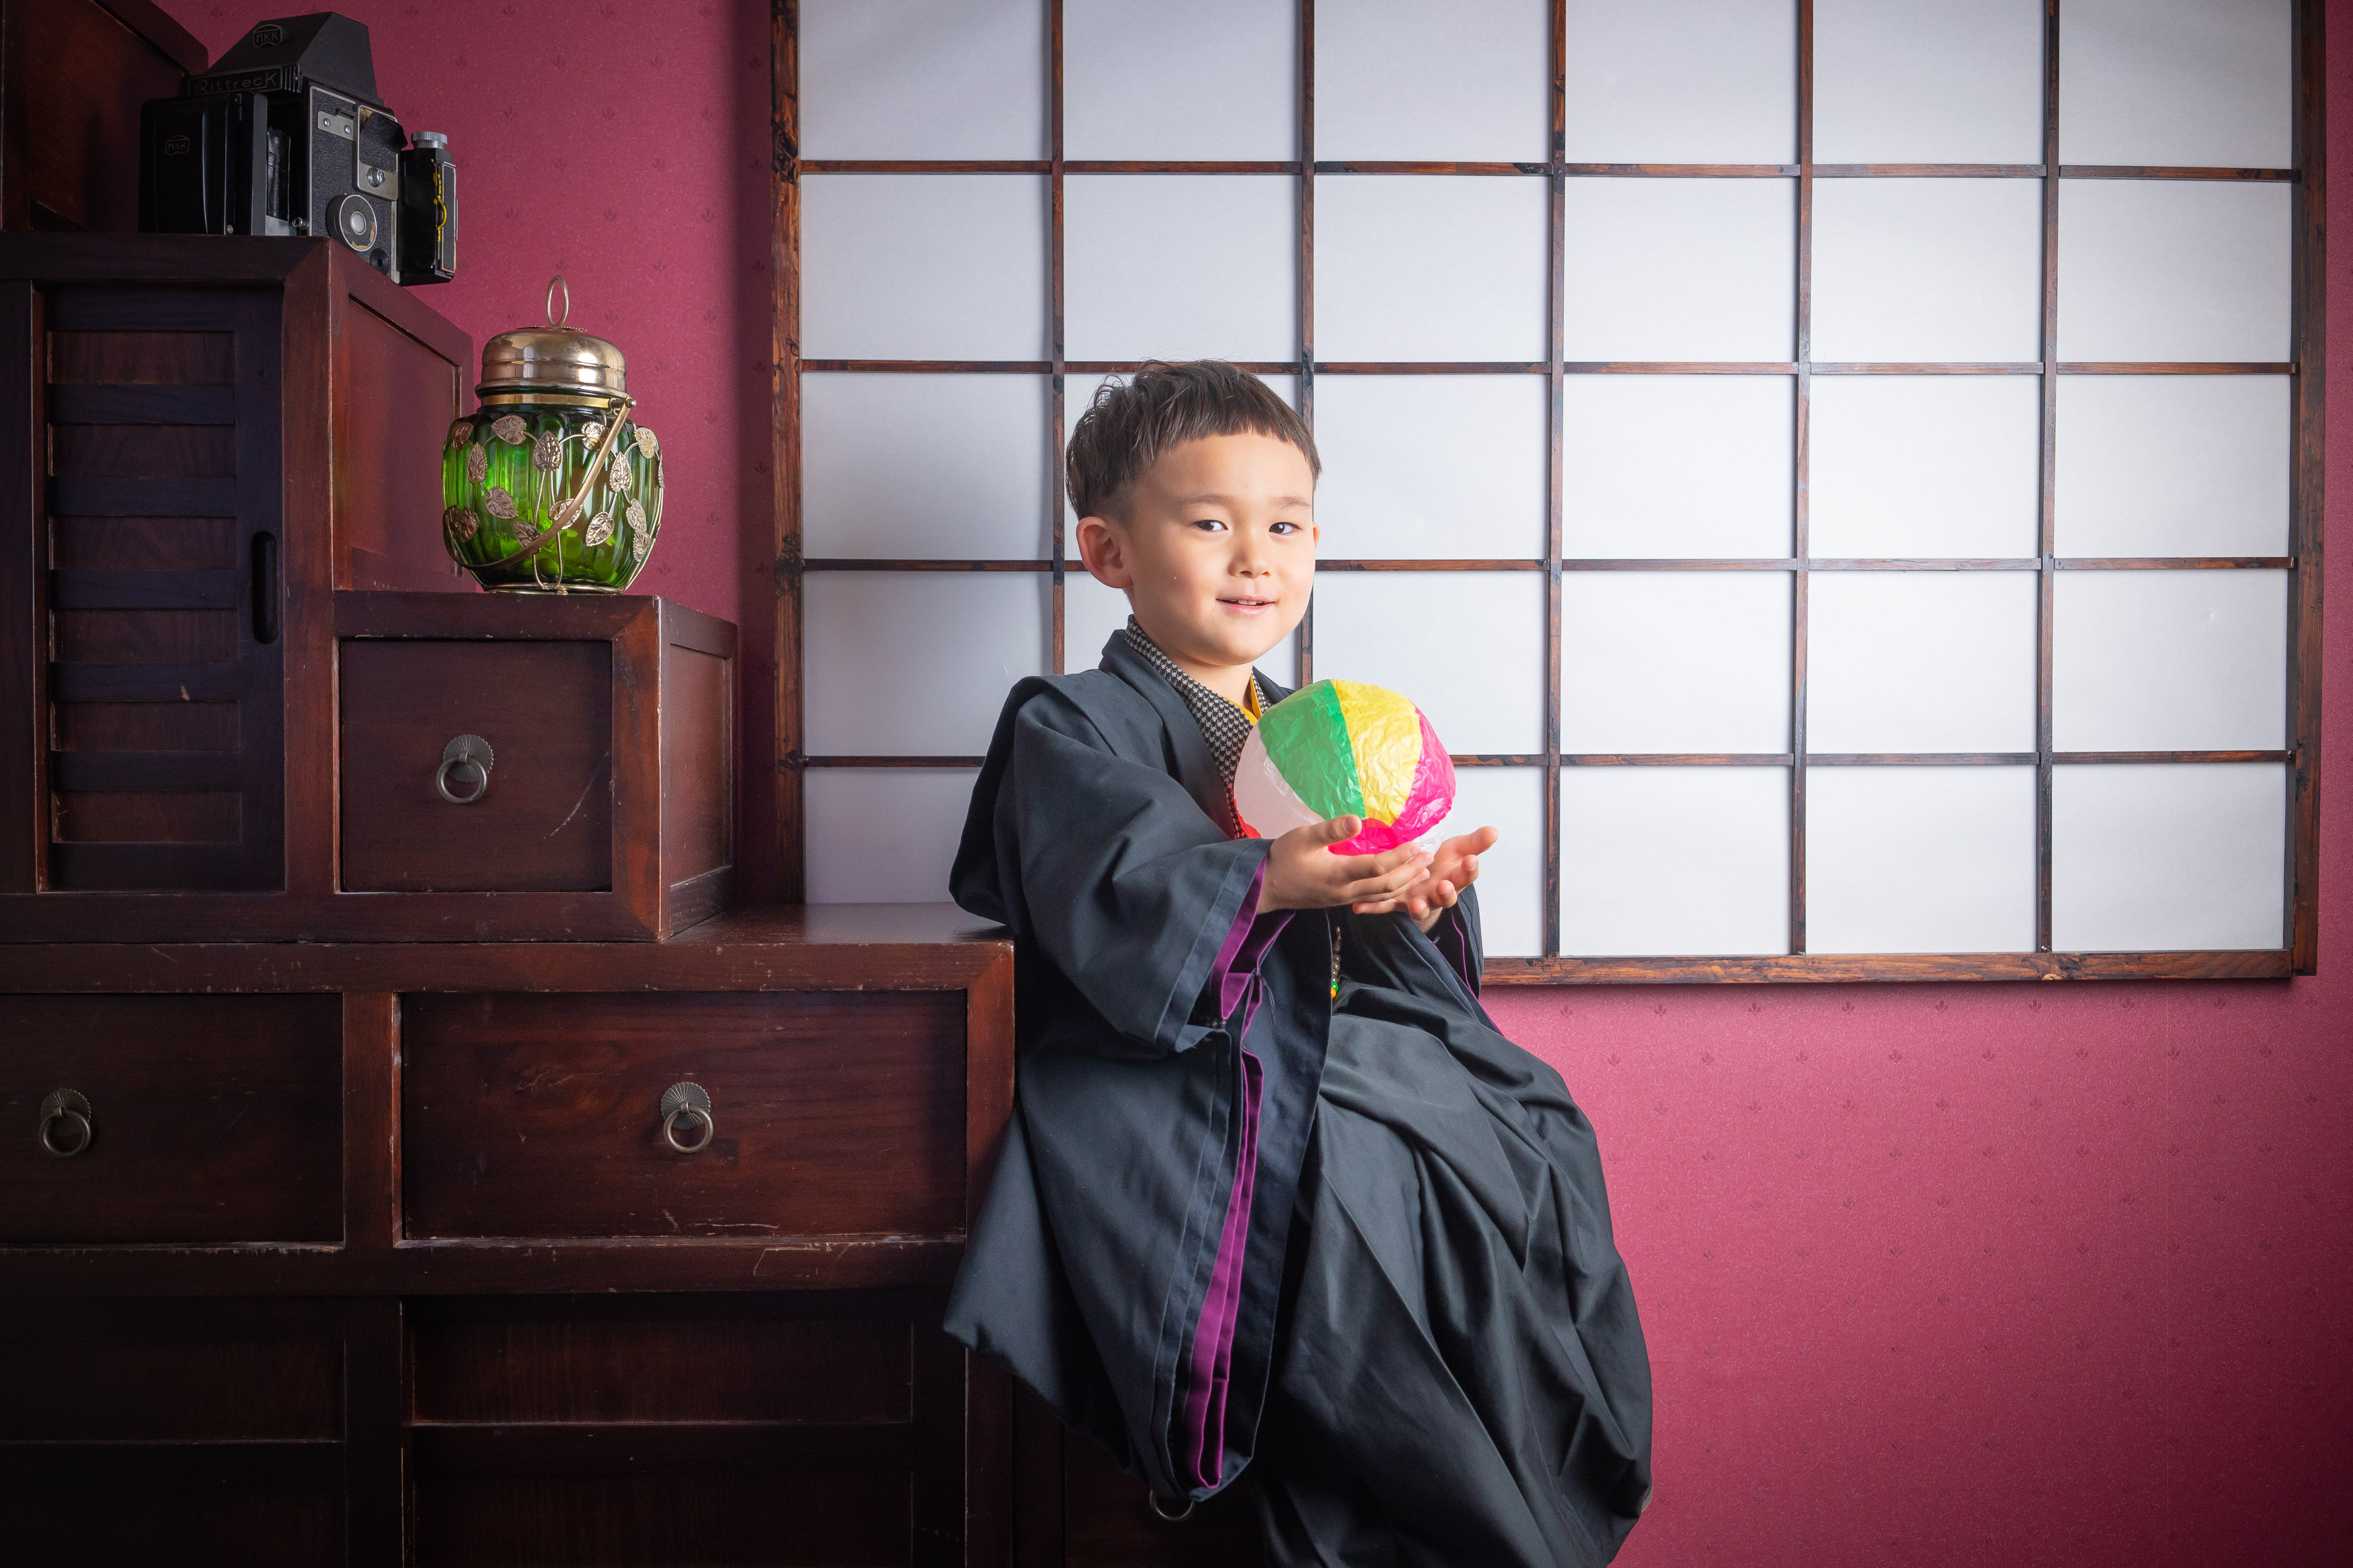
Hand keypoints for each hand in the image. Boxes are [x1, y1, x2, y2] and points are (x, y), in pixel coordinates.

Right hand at [1260, 816, 1432, 912]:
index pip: (1377, 868)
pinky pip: (1373, 900)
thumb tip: (1358, 819)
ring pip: (1382, 896)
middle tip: (1428, 856)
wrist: (1265, 887)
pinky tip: (1398, 884)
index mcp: (1337, 874)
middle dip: (1410, 872)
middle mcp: (1345, 891)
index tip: (1416, 843)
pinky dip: (1391, 892)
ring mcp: (1344, 900)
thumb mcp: (1303, 837)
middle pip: (1386, 886)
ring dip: (1405, 884)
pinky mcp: (1341, 901)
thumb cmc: (1283, 858)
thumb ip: (1330, 830)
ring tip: (1423, 871)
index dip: (1399, 857)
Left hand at [1351, 826, 1497, 931]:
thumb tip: (1493, 831)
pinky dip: (1372, 908)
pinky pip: (1384, 907)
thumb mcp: (1458, 850)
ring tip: (1417, 904)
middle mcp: (1436, 894)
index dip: (1469, 870)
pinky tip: (1359, 907)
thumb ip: (1474, 842)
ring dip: (1418, 907)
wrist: (1423, 881)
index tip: (1471, 860)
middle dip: (1446, 893)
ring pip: (1419, 907)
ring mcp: (1417, 901)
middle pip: (1445, 897)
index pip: (1466, 876)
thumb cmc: (1441, 863)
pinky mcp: (1395, 904)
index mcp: (1454, 879)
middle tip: (1444, 886)